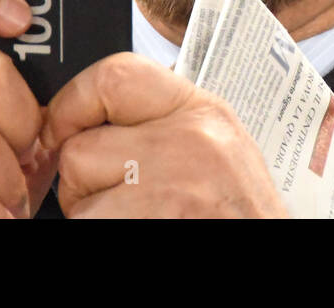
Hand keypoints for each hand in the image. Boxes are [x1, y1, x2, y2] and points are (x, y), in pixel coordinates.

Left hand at [41, 52, 288, 217]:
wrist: (270, 257)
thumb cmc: (240, 217)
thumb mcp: (218, 150)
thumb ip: (164, 123)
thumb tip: (94, 114)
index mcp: (205, 114)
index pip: (115, 75)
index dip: (74, 102)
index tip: (62, 127)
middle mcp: (188, 144)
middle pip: (83, 145)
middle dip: (86, 178)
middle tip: (121, 198)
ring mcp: (166, 190)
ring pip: (78, 194)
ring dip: (93, 214)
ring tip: (140, 217)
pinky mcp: (143, 223)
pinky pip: (89, 224)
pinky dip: (104, 230)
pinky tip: (142, 229)